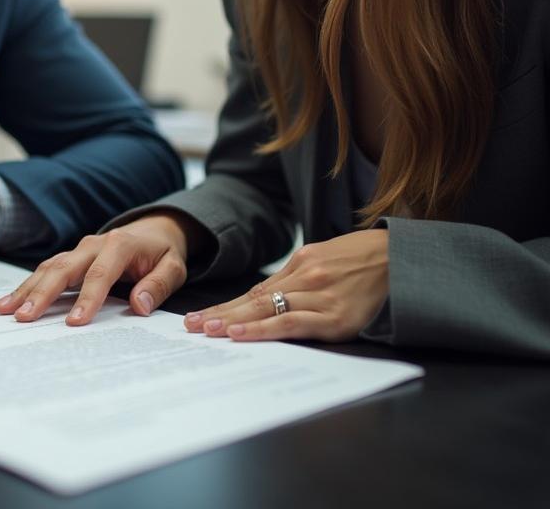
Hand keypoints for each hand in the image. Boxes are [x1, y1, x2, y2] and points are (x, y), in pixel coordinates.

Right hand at [0, 212, 201, 324]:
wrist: (155, 229)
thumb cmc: (163, 251)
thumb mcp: (174, 267)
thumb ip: (158, 285)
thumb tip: (140, 305)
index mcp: (120, 244)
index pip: (100, 274)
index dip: (87, 299)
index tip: (75, 323)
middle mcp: (94, 244)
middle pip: (64, 268)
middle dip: (43, 293)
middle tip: (25, 316)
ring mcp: (80, 249)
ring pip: (49, 267)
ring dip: (27, 289)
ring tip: (6, 310)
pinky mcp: (72, 257)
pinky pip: (47, 270)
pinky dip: (29, 285)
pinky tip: (11, 301)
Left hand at [186, 230, 389, 342]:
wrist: (400, 258)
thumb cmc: (361, 261)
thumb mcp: (324, 260)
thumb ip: (297, 279)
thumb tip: (265, 299)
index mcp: (300, 263)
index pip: (255, 291)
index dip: (227, 305)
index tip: (202, 316)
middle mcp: (305, 278)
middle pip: (254, 299)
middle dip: (221, 313)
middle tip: (192, 326)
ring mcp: (319, 297)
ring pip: (267, 309)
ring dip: (235, 321)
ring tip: (209, 331)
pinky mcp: (334, 318)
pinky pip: (292, 323)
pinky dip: (264, 329)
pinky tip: (243, 333)